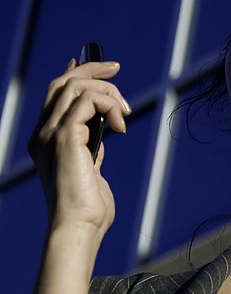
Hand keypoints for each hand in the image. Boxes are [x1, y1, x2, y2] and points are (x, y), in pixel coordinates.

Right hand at [27, 57, 130, 236]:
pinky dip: (108, 104)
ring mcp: (50, 134)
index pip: (55, 96)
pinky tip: (120, 125)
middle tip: (117, 68)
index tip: (100, 67)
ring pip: (75, 86)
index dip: (75, 74)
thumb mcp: (91, 172)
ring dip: (107, 91)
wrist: (78, 226)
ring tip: (124, 113)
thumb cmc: (88, 209)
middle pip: (62, 83)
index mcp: (46, 141)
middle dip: (91, 70)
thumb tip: (103, 133)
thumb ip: (92, 151)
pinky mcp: (65, 137)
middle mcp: (43, 133)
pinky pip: (87, 100)